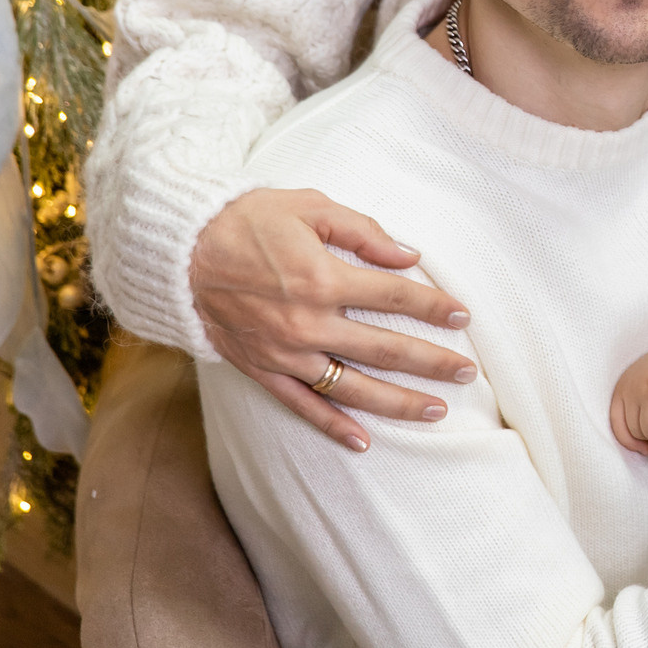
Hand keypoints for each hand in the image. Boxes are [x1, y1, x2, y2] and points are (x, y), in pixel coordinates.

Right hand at [190, 188, 474, 452]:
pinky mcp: (261, 369)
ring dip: (397, 402)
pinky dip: (333, 426)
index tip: (463, 316)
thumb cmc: (249, 220)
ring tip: (435, 411)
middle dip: (431, 362)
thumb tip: (410, 255)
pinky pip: (302, 405)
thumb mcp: (310, 206)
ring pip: (352, 386)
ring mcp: (284, 352)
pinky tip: (364, 441)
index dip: (434, 306)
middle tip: (467, 373)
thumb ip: (363, 231)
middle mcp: (307, 322)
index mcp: (322, 278)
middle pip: (385, 348)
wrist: (180, 250)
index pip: (395, 296)